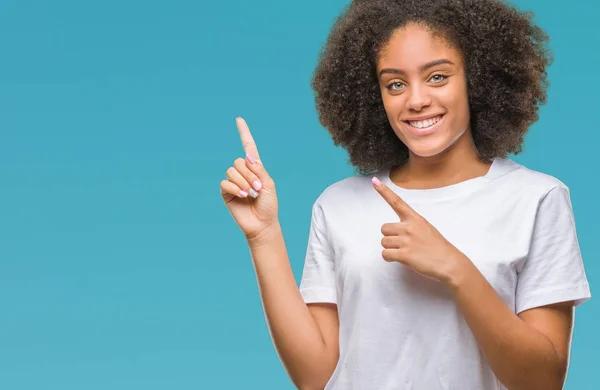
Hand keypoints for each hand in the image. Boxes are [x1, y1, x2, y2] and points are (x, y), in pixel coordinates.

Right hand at [220, 117, 278, 240]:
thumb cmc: (269, 205)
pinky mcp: (226, 192)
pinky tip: (242, 196)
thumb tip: (247, 157)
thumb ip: (259, 169)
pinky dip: (235, 188)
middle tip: (257, 189)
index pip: (248, 147)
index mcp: (256, 169)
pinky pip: (225, 182)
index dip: (244, 133)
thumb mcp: (269, 184)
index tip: (239, 119)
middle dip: (249, 174)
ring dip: (243, 183)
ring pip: (232, 171)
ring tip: (250, 194)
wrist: (262, 223)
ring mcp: (234, 182)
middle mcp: (243, 173)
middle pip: (239, 161)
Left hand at [371, 176, 467, 284]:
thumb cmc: (438, 247)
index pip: (397, 202)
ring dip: (390, 248)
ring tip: (405, 252)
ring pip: (384, 242)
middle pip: (384, 228)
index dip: (384, 192)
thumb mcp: (426, 228)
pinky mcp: (404, 255)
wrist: (449, 263)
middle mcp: (409, 227)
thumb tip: (397, 231)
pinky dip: (389, 258)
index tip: (374, 181)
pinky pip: (385, 254)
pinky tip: (400, 259)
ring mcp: (407, 241)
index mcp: (415, 218)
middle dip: (390, 237)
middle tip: (403, 244)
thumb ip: (411, 226)